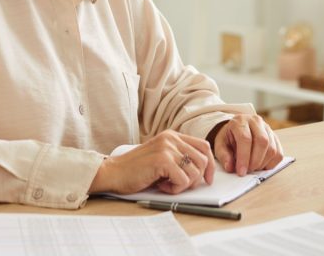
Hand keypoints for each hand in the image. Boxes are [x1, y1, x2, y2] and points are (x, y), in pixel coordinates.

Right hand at [88, 130, 214, 194]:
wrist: (114, 172)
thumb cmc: (137, 170)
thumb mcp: (162, 158)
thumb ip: (179, 158)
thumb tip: (204, 172)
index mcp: (172, 136)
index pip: (204, 146)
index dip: (210, 165)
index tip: (207, 179)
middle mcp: (171, 138)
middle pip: (203, 160)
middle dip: (196, 178)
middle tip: (179, 185)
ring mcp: (167, 147)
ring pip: (194, 171)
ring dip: (183, 185)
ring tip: (166, 184)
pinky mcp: (162, 160)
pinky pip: (183, 179)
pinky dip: (175, 188)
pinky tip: (161, 186)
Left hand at [210, 114, 283, 176]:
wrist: (237, 130)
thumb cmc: (228, 138)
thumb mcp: (220, 144)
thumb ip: (223, 155)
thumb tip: (230, 167)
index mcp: (240, 121)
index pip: (245, 138)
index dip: (244, 157)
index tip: (241, 171)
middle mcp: (256, 121)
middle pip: (262, 141)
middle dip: (255, 161)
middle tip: (248, 171)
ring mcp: (267, 128)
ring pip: (272, 148)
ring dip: (263, 163)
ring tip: (253, 168)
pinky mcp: (275, 137)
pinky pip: (279, 153)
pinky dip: (271, 164)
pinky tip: (261, 165)